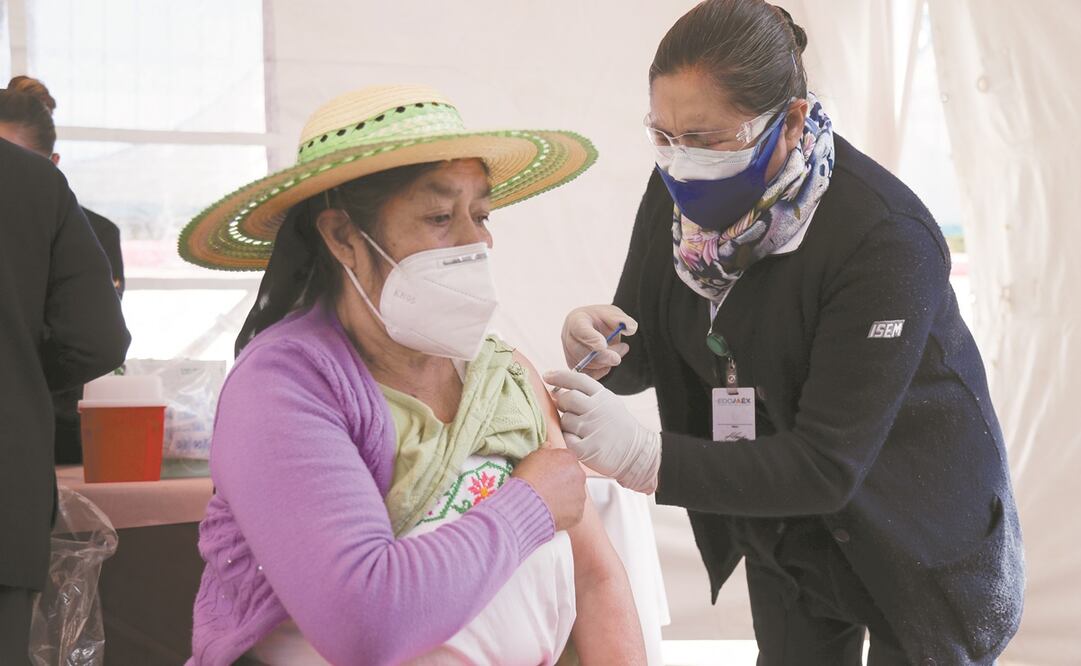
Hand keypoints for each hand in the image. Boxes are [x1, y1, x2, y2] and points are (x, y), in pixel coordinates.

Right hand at [511, 448, 586, 531]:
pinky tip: (551, 512)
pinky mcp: (578, 512)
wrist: (528, 503)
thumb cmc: (528, 478)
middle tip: (548, 488)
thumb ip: (544, 450)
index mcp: (569, 458)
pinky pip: (573, 511)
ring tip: (548, 502)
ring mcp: (580, 495)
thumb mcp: (531, 457)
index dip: (557, 466)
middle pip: (573, 476)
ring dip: (565, 497)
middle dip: (563, 481)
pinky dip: (564, 512)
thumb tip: (549, 447)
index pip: (567, 459)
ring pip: (574, 494)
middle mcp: (579, 475)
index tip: (549, 472)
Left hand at [544, 370, 660, 493]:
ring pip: (564, 420)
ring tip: (582, 431)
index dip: (560, 376)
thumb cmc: (618, 428)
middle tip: (569, 411)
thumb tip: (558, 392)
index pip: (577, 380)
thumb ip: (588, 396)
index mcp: (603, 397)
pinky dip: (569, 440)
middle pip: (567, 398)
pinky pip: (566, 438)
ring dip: (567, 425)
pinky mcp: (586, 448)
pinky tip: (581, 442)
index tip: (547, 376)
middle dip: (562, 403)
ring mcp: (592, 429)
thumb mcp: (609, 404)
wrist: (636, 454)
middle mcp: (597, 410)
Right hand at [561, 305, 637, 379]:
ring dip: (605, 363)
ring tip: (619, 352)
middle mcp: (568, 336)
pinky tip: (609, 361)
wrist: (596, 328)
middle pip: (580, 351)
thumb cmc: (602, 320)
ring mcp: (569, 352)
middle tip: (617, 358)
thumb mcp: (613, 314)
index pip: (580, 330)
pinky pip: (587, 374)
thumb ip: (622, 320)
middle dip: (601, 357)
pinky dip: (601, 371)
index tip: (603, 345)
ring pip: (584, 365)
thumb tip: (630, 328)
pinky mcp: (574, 365)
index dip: (591, 339)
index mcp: (576, 319)